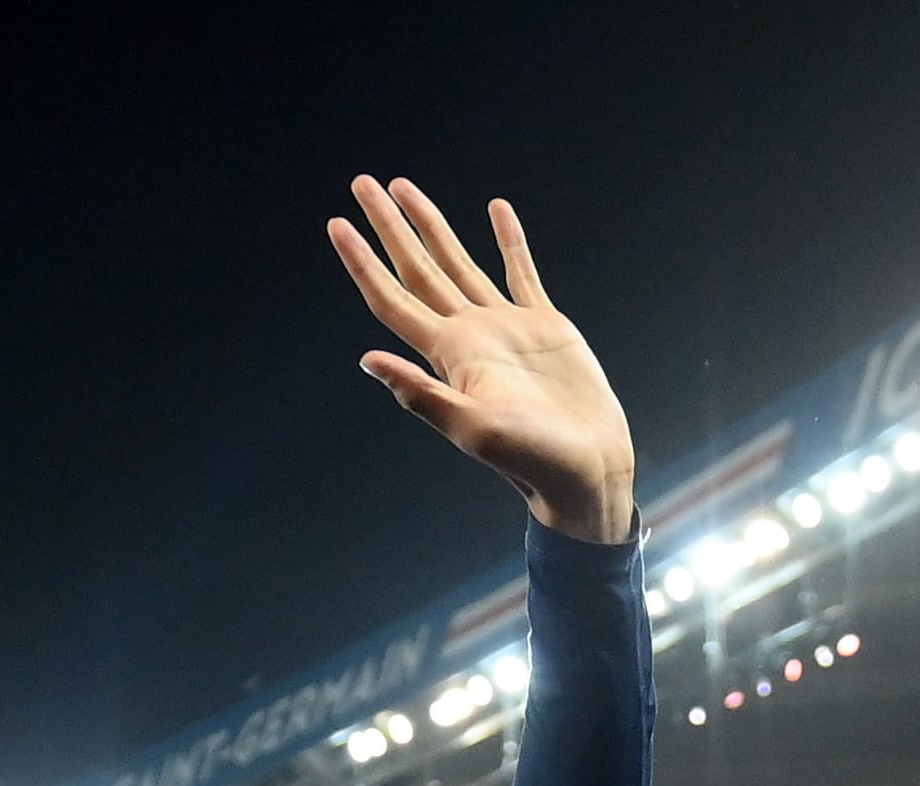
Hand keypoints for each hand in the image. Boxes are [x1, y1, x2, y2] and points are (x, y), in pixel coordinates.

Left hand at [330, 176, 634, 541]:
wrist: (583, 469)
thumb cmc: (529, 459)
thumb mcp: (472, 428)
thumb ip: (421, 394)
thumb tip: (366, 359)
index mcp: (445, 354)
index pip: (390, 297)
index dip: (362, 261)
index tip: (336, 223)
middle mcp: (465, 334)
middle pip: (416, 267)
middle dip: (388, 226)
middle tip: (362, 182)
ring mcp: (502, 327)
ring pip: (457, 261)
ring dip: (432, 225)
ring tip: (405, 187)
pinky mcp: (543, 324)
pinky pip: (519, 270)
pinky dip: (507, 239)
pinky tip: (494, 209)